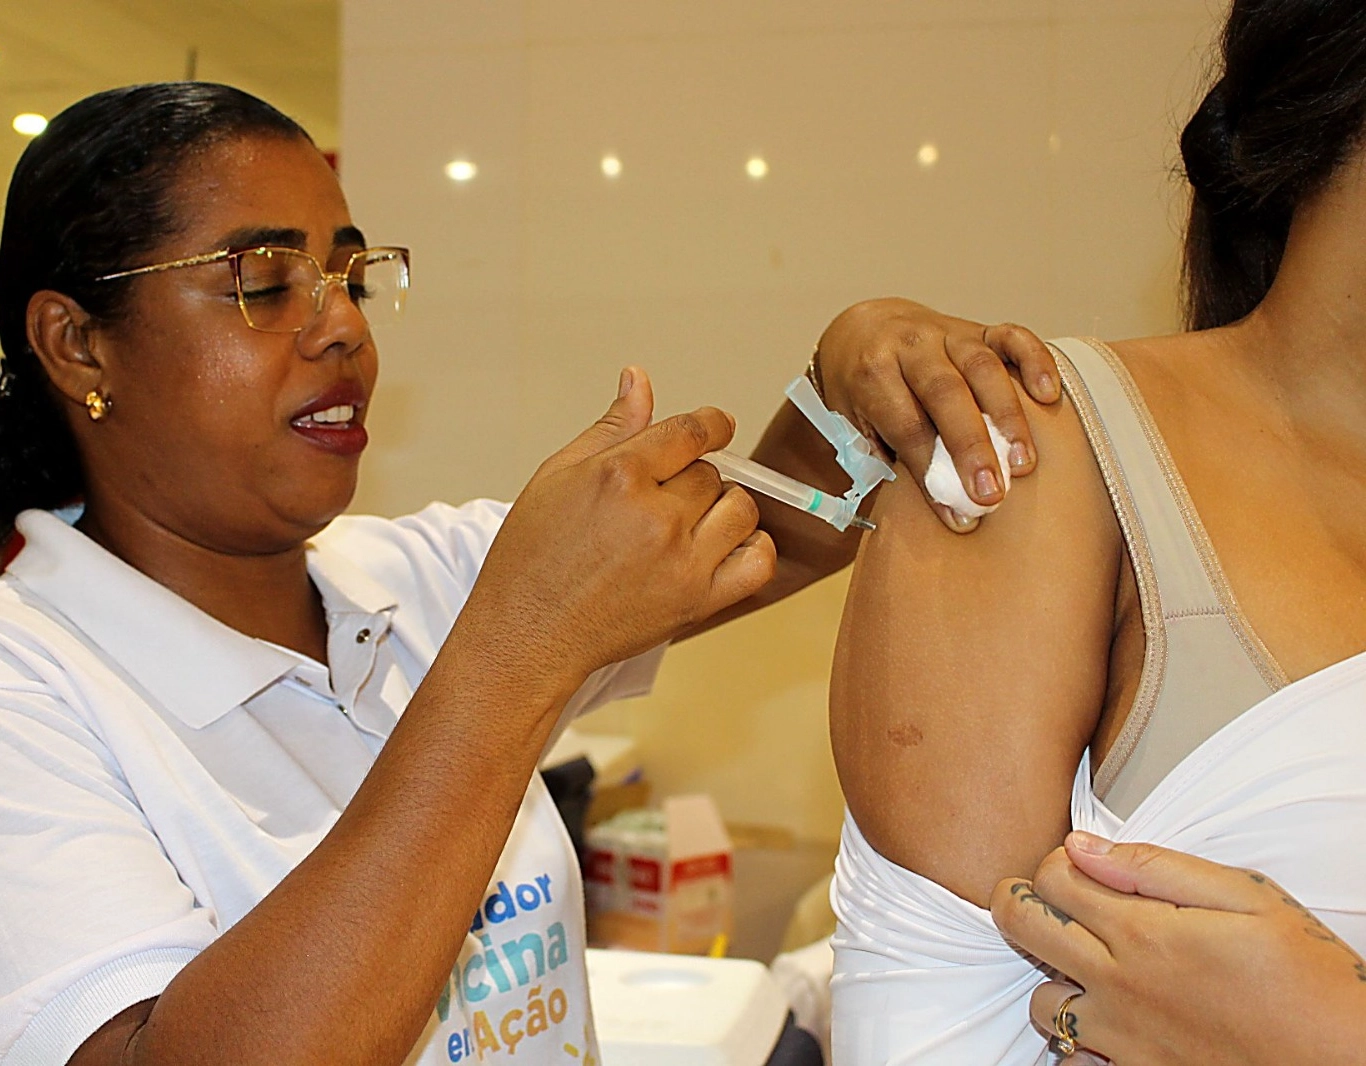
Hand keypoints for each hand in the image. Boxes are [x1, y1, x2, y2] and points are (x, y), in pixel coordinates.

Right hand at [460, 367, 776, 690]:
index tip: (715, 426)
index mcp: (620, 476)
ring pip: (740, 509)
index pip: (692, 431)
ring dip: (721, 509)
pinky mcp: (697, 601)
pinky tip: (724, 546)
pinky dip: (752, 548)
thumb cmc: (532, 560)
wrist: (525, 635)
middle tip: (659, 499)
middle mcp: (656, 516)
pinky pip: (757, 562)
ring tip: (687, 523)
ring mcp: (682, 561)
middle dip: (690, 478)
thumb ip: (609, 428)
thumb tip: (639, 380)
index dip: (711, 424)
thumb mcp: (557, 476)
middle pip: (710, 473)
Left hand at [815, 298, 1059, 530]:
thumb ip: (886, 456)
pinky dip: (1035, 361)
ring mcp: (947, 333)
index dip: (931, 472)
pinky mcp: (977, 328)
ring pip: (982, 367)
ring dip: (1008, 417)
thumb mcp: (853, 422)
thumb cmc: (863, 388)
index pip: (906, 426)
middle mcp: (911, 348)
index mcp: (872, 374)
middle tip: (994, 493)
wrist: (864, 330)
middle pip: (945, 394)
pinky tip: (1049, 396)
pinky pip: (1010, 336)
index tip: (956, 513)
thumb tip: (938, 503)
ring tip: (1023, 463)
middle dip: (972, 447)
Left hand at [990, 833, 1365, 1065]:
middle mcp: (1119, 986)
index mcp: (1143, 932)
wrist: (1347, 1063)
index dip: (1055, 862)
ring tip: (1089, 967)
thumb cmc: (1311, 979)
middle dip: (1020, 903)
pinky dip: (1077, 1042)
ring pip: (1040, 1003)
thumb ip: (1155, 867)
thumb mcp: (1247, 897)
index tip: (1080, 866)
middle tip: (1048, 902)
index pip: (1049, 879)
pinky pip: (1073, 1062)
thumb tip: (1084, 846)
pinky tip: (1109, 1023)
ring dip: (1053, 978)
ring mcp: (1123, 1039)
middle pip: (1020, 929)